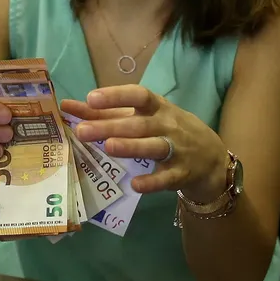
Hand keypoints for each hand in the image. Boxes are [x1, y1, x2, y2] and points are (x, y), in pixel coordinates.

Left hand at [65, 85, 228, 201]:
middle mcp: (168, 125)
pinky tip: (134, 185)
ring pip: (153, 147)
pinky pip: (166, 178)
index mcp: (156, 107)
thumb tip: (67, 106)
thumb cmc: (165, 130)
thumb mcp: (140, 116)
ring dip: (131, 147)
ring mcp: (177, 149)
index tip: (91, 98)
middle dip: (110, 127)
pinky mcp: (182, 173)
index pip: (138, 96)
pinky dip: (151, 182)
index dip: (116, 96)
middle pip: (138, 125)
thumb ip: (104, 112)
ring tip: (109, 147)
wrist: (212, 157)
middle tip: (82, 131)